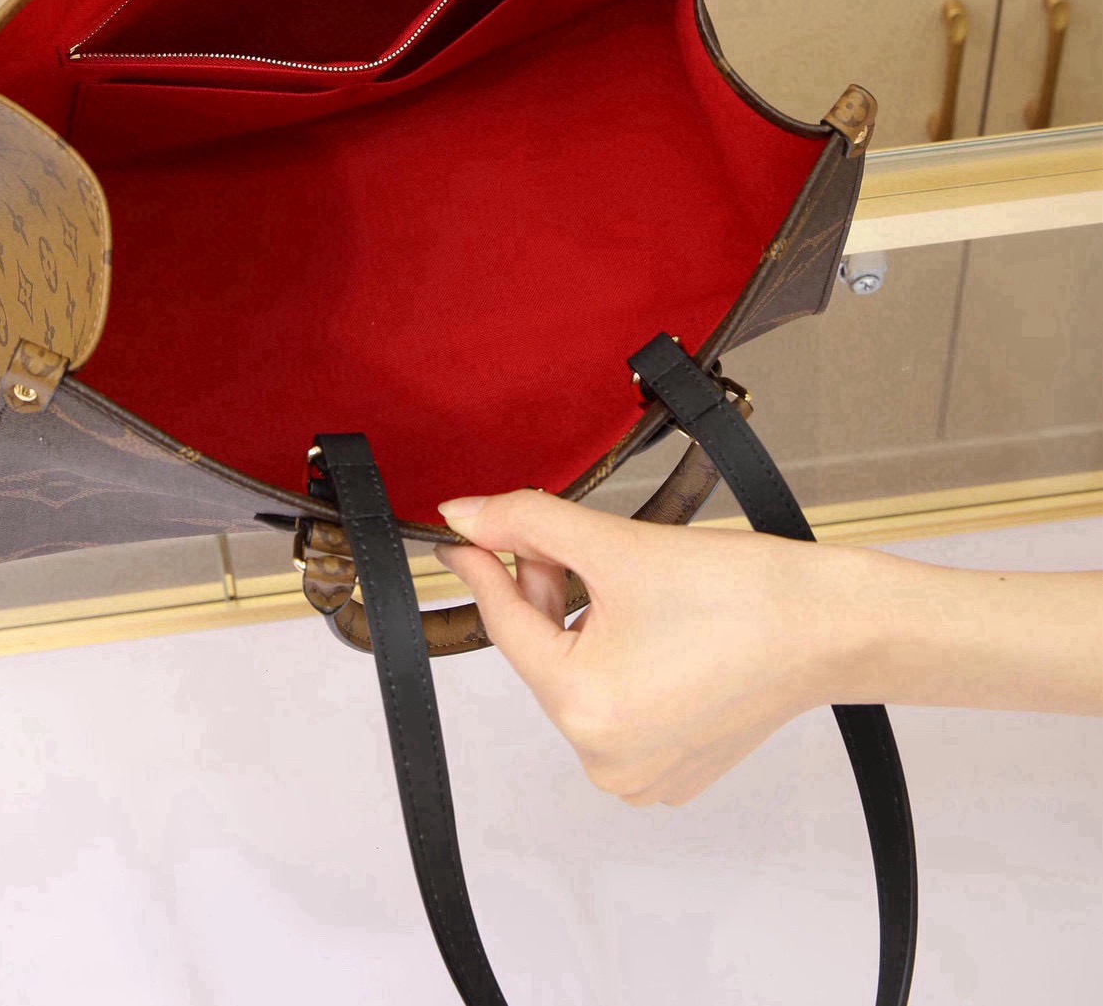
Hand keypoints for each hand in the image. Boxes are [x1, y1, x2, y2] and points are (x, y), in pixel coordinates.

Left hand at [435, 490, 873, 806]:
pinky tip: (653, 627)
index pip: (506, 623)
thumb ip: (528, 523)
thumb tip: (463, 514)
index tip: (465, 535)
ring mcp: (640, 777)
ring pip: (577, 681)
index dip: (483, 567)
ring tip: (623, 584)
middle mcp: (605, 761)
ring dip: (581, 627)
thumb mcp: (616, 545)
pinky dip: (618, 664)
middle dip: (546, 593)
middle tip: (566, 542)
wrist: (829, 626)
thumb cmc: (738, 592)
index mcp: (584, 708)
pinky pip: (616, 710)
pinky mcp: (672, 775)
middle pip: (543, 653)